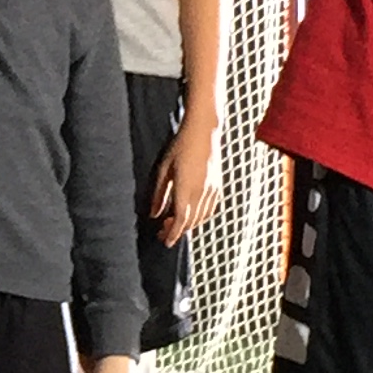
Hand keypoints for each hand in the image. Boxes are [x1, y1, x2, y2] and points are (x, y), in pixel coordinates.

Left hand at [149, 116, 220, 246]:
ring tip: (174, 224)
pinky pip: (210, 209)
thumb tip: (154, 214)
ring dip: (188, 225)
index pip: (180, 219)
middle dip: (177, 231)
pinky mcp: (217, 186)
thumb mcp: (164, 169)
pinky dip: (200, 217)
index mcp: (186, 188)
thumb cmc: (181, 146)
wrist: (204, 131)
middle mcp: (201, 192)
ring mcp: (212, 189)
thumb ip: (159, 194)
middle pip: (190, 221)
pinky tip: (191, 214)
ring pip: (201, 217)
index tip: (165, 241)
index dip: (172, 233)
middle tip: (164, 232)